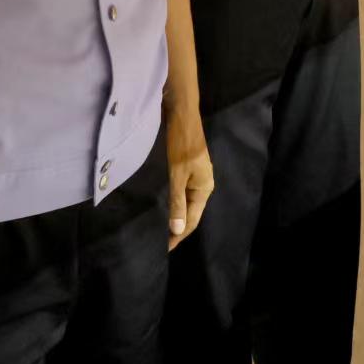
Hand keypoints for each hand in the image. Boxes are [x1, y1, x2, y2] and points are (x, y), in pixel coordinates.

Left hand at [166, 115, 214, 248]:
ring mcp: (195, 176)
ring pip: (184, 203)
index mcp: (204, 188)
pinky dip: (172, 203)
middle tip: (158, 243)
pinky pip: (180, 193)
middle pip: (189, 213)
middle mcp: (203, 184)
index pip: (191, 220)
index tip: (164, 249)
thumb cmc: (181, 143)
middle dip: (175, 228)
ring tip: (158, 229)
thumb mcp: (177, 174)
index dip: (178, 235)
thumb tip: (177, 229)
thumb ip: (177, 201)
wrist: (181, 114)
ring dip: (172, 216)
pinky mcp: (186, 169)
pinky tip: (162, 206)